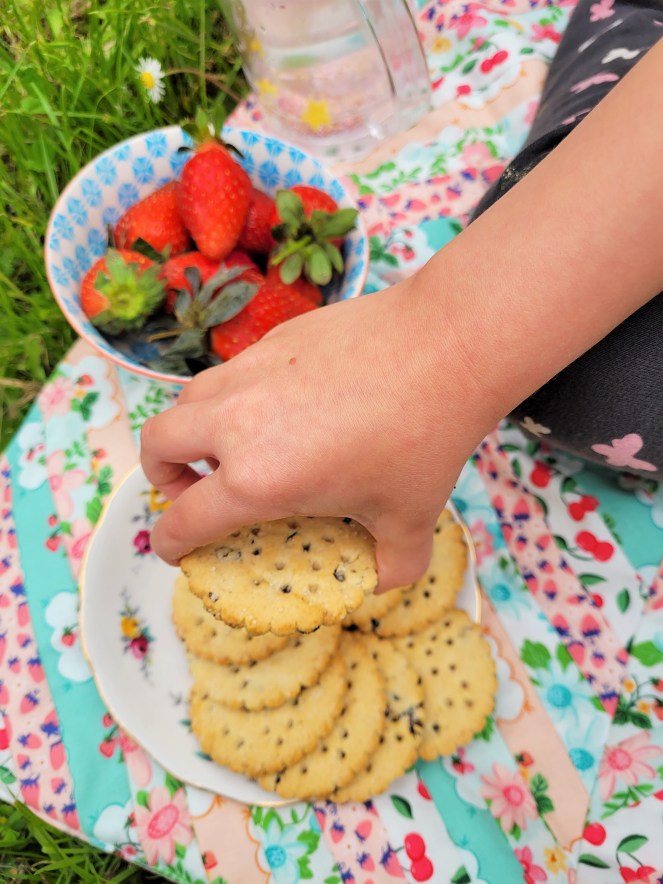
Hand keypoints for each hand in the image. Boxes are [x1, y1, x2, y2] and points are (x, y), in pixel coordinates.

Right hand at [140, 274, 488, 589]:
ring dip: (194, 431)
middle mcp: (238, 421)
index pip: (183, 521)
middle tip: (196, 489)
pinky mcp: (274, 340)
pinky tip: (284, 408)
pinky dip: (234, 398)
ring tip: (235, 446)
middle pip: (155, 443)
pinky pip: (232, 372)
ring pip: (188, 399)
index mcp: (259, 479)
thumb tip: (380, 579)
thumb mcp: (412, 519)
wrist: (446, 345)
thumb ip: (392, 565)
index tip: (180, 550)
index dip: (172, 545)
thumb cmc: (426, 437)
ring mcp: (251, 372)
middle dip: (162, 475)